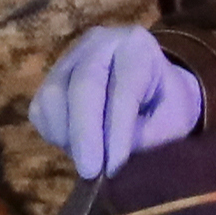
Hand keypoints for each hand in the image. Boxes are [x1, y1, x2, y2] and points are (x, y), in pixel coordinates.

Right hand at [31, 25, 201, 178]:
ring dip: (66, 136)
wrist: (152, 86)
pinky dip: (54, 134)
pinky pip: (41, 109)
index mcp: (137, 46)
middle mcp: (99, 43)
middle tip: (90, 172)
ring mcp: (70, 57)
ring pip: (53, 95)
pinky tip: (74, 147)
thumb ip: (148, 136)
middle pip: (83, 85)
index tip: (115, 168)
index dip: (117, 130)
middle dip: (85, 134)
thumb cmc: (166, 104)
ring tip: (88, 161)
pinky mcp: (51, 77)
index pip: (124, 88)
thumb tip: (111, 160)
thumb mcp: (174, 120)